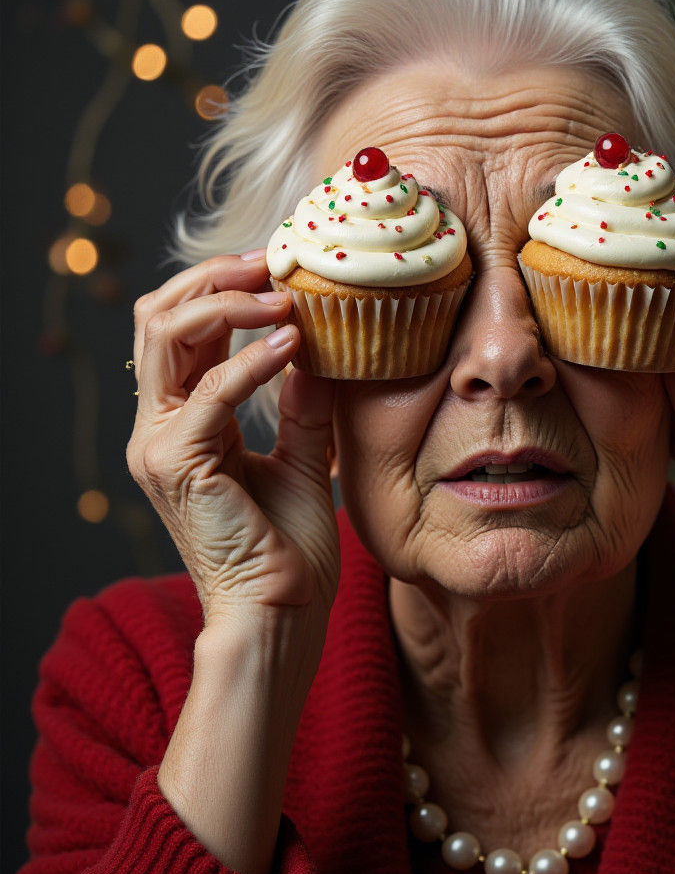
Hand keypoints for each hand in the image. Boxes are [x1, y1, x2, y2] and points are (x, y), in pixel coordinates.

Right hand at [127, 251, 339, 633]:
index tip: (277, 268)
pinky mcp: (175, 463)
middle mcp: (158, 428)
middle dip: (214, 279)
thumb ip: (301, 404)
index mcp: (182, 424)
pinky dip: (252, 361)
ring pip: (166, 337)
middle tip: (272, 261)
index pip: (180, 332)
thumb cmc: (290, 546)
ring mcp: (157, 445)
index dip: (221, 290)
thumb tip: (317, 351)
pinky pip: (209, 392)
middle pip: (159, 319)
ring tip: (283, 295)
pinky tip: (294, 345)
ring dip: (227, 304)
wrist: (282, 612)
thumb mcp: (302, 456)